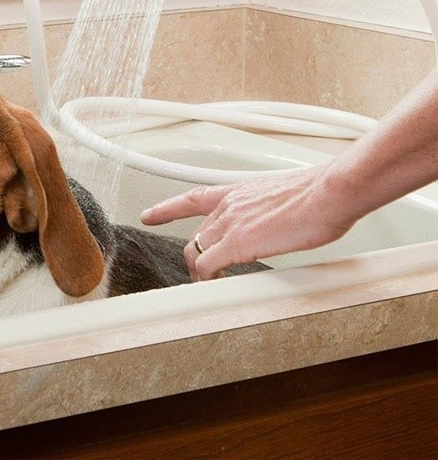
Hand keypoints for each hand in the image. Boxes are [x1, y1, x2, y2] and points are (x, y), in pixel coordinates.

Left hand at [140, 165, 353, 280]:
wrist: (330, 192)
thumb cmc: (320, 194)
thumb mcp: (285, 197)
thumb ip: (273, 211)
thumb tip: (284, 223)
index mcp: (238, 192)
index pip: (192, 198)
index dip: (167, 209)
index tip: (149, 215)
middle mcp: (229, 205)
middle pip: (195, 236)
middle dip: (194, 257)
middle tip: (201, 276)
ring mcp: (231, 223)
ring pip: (196, 251)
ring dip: (199, 273)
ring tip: (208, 288)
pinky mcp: (238, 243)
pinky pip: (208, 266)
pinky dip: (206, 280)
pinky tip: (212, 289)